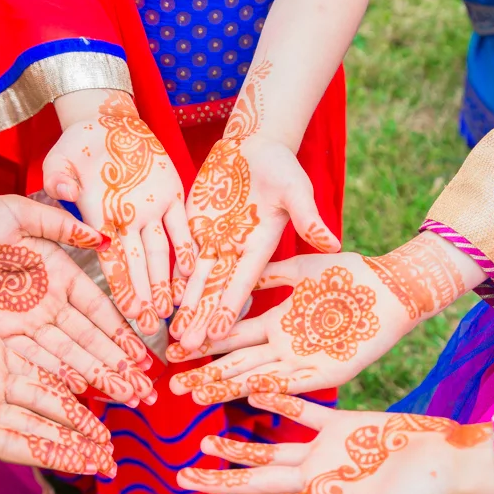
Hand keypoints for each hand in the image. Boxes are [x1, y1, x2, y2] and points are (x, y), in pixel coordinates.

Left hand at [0, 194, 156, 405]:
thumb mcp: (18, 214)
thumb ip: (59, 225)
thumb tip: (102, 236)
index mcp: (57, 273)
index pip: (96, 309)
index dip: (120, 332)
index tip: (143, 355)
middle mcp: (46, 303)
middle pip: (87, 340)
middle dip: (116, 365)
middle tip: (144, 389)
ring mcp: (23, 323)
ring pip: (65, 356)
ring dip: (93, 377)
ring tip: (122, 397)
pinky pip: (31, 361)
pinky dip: (55, 377)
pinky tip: (79, 393)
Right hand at [0, 277, 116, 478]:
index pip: (20, 446)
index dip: (57, 456)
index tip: (91, 466)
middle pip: (40, 431)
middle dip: (75, 446)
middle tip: (112, 462)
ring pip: (46, 403)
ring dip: (77, 420)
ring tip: (108, 435)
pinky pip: (40, 371)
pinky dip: (65, 383)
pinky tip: (92, 393)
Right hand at [44, 90, 191, 336]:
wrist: (105, 123)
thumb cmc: (76, 144)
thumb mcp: (59, 160)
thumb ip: (57, 177)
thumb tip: (61, 189)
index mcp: (99, 221)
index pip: (110, 262)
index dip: (120, 287)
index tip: (127, 312)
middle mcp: (127, 223)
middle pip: (138, 266)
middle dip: (145, 296)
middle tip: (153, 327)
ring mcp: (150, 210)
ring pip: (160, 251)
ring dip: (166, 279)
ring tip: (173, 307)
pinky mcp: (171, 192)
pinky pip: (180, 222)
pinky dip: (186, 243)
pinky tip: (193, 268)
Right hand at [168, 232, 467, 403]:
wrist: (394, 287)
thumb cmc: (352, 274)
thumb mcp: (305, 268)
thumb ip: (273, 274)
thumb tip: (242, 267)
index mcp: (277, 322)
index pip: (232, 335)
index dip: (204, 342)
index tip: (175, 347)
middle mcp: (284, 345)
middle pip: (236, 362)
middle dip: (204, 373)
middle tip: (171, 386)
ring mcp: (304, 360)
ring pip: (256, 376)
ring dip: (227, 386)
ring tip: (197, 396)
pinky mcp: (328, 372)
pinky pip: (294, 384)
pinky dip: (270, 389)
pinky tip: (245, 393)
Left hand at [171, 83, 340, 352]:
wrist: (255, 147)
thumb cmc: (281, 166)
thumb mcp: (296, 188)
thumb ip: (307, 217)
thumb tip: (333, 243)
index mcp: (260, 245)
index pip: (242, 281)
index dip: (230, 306)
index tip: (219, 331)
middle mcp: (236, 249)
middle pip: (216, 288)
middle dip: (202, 316)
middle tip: (188, 346)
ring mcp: (214, 240)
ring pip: (196, 278)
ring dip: (185, 304)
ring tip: (172, 333)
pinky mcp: (196, 227)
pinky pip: (182, 256)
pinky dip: (172, 277)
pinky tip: (161, 298)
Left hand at [175, 393, 493, 493]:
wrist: (452, 460)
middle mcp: (317, 478)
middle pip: (257, 478)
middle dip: (219, 479)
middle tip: (180, 476)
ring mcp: (327, 450)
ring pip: (271, 445)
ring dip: (239, 443)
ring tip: (204, 438)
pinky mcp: (343, 424)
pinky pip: (302, 411)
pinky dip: (278, 400)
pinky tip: (252, 392)